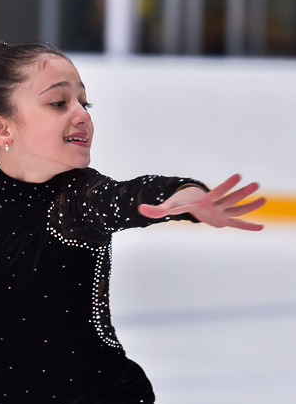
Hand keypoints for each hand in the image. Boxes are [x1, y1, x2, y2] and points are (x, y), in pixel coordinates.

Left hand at [138, 174, 265, 230]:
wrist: (190, 200)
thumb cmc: (181, 201)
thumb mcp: (169, 206)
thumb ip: (156, 209)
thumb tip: (139, 210)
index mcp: (205, 200)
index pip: (217, 192)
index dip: (226, 185)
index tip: (237, 175)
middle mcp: (216, 205)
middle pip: (231, 199)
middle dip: (242, 192)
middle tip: (255, 183)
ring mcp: (221, 211)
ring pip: (238, 209)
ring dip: (250, 205)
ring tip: (265, 198)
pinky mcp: (223, 220)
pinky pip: (237, 224)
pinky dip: (248, 226)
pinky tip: (261, 228)